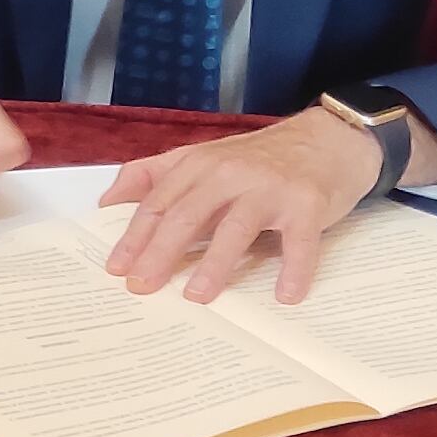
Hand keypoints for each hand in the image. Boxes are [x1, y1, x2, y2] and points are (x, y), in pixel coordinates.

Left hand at [100, 109, 389, 303]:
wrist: (329, 138)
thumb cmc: (260, 159)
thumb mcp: (203, 157)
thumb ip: (154, 175)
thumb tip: (106, 202)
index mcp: (200, 165)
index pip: (159, 202)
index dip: (135, 236)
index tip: (116, 268)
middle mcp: (231, 173)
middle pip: (187, 215)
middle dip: (161, 252)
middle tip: (142, 286)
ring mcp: (270, 188)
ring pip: (236, 228)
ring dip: (215, 264)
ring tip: (197, 297)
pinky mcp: (308, 203)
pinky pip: (299, 242)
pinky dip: (294, 269)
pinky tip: (285, 295)